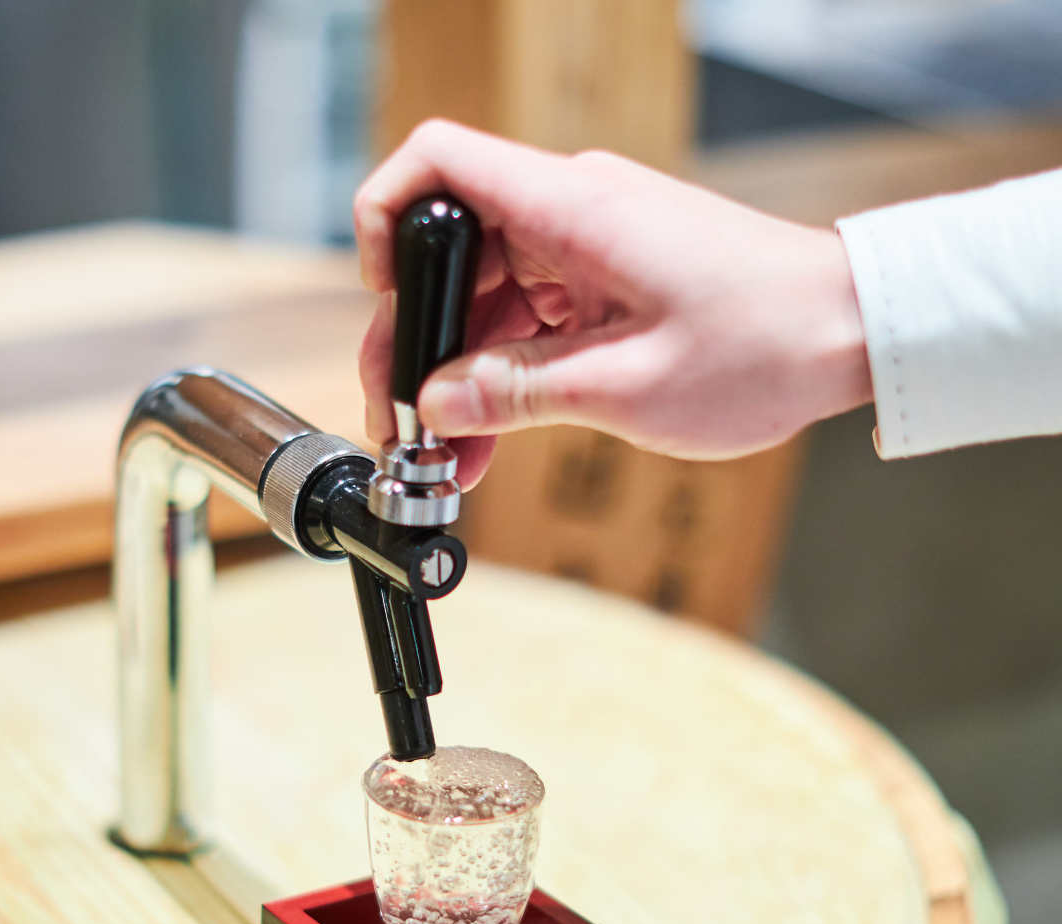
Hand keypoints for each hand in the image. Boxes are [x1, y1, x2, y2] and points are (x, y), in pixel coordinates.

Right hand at [355, 119, 870, 485]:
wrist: (849, 331)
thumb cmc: (764, 343)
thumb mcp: (624, 387)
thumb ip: (517, 394)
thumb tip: (438, 404)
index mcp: (570, 208)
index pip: (439, 163)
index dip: (385, 218)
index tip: (380, 299)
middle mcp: (571, 213)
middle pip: (452, 256)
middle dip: (418, 343)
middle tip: (403, 424)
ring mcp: (586, 246)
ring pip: (488, 301)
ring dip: (462, 377)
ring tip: (449, 456)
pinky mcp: (604, 280)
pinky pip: (530, 322)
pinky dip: (505, 376)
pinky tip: (488, 438)